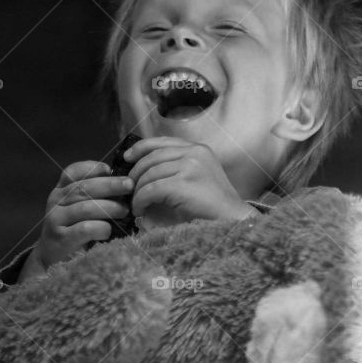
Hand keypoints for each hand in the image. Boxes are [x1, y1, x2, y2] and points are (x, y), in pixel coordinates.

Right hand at [29, 160, 133, 271]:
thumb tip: (123, 184)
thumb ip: (93, 196)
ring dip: (109, 207)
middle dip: (110, 185)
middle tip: (130, 186)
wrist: (52, 259)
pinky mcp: (61, 238)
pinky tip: (108, 231)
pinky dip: (101, 228)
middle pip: (83, 188)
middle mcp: (55, 201)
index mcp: (60, 191)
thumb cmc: (73, 230)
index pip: (72, 172)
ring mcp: (55, 220)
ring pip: (85, 208)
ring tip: (125, 211)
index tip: (109, 169)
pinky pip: (85, 229)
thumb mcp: (79, 209)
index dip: (91, 168)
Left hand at [122, 136, 255, 228]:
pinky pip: (152, 189)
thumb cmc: (214, 206)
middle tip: (128, 189)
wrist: (234, 220)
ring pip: (150, 174)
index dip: (140, 148)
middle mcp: (194, 153)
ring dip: (137, 191)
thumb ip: (176, 170)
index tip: (127, 158)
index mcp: (198, 149)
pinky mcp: (184, 184)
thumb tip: (143, 175)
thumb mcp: (196, 179)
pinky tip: (140, 210)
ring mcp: (190, 166)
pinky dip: (141, 200)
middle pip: (152, 157)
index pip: (162, 142)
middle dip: (135, 173)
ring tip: (135, 205)